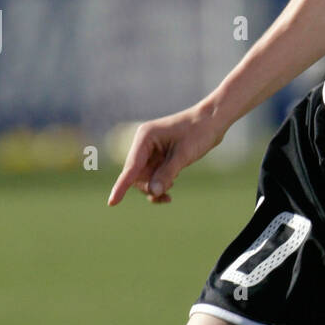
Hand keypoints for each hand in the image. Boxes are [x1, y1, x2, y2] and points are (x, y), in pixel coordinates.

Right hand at [107, 103, 225, 204]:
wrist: (212, 121)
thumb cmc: (198, 132)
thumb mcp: (183, 155)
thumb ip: (167, 174)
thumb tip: (153, 192)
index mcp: (145, 137)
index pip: (131, 168)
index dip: (121, 186)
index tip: (111, 203)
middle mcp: (144, 144)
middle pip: (137, 175)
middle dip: (150, 186)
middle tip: (168, 192)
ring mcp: (151, 151)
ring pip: (146, 178)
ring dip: (156, 188)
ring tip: (171, 191)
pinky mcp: (160, 156)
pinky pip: (154, 176)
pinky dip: (160, 185)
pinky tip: (169, 191)